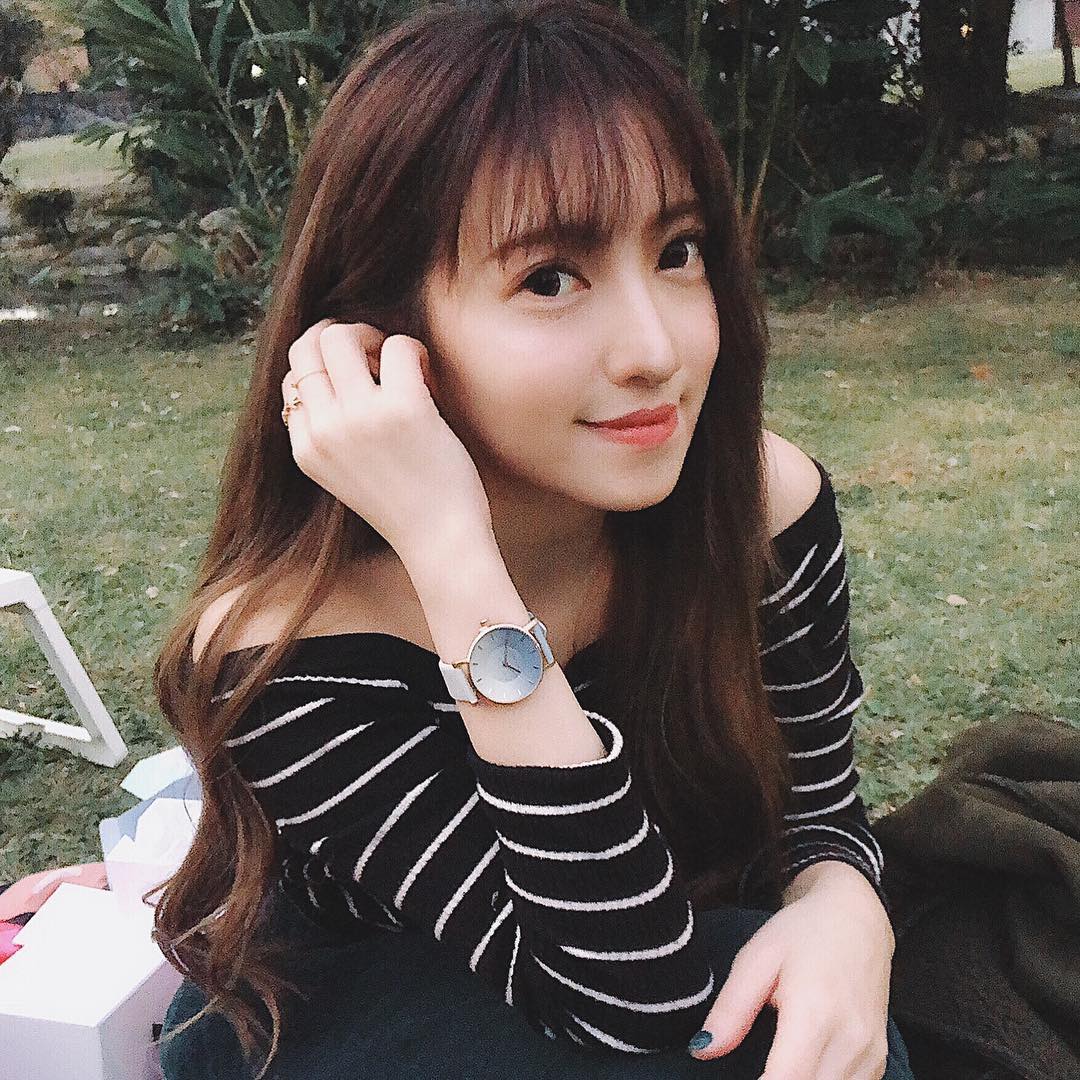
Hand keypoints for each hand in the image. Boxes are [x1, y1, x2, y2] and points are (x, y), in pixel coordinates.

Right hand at [282, 319, 492, 563]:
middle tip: (377, 358)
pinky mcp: (404, 408)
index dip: (326, 368)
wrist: (441, 541)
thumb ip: (330, 433)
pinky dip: (413, 349)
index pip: (293, 380)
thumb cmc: (406, 507)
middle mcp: (325, 430)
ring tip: (400, 364)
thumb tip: (329, 372)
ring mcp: (361, 417)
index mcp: (307, 449)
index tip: (360, 381)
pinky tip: (426, 375)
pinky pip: (397, 346)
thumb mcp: (344, 475)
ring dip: (374, 337)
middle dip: (342, 339)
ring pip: (341, 336)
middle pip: (307, 347)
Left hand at [690, 886, 893, 1079]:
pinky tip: (801, 1069)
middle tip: (752, 1068)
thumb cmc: (803, 932)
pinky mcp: (878, 1060)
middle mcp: (850, 1040)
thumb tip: (702, 1049)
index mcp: (815, 1013)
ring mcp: (870, 1054)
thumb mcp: (757, 958)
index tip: (735, 1078)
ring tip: (773, 1066)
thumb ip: (731, 1009)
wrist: (857, 918)